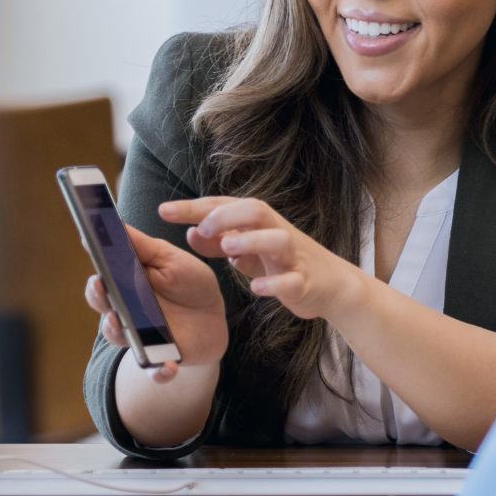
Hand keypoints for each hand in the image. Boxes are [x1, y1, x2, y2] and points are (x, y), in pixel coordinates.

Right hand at [83, 224, 227, 382]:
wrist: (212, 317)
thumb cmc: (187, 283)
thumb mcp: (169, 259)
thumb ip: (142, 246)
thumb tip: (113, 223)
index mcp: (125, 286)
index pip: (102, 280)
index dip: (96, 269)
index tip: (90, 254)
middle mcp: (126, 313)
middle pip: (103, 307)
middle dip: (99, 298)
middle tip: (102, 286)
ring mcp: (142, 337)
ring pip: (120, 339)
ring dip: (119, 332)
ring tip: (120, 322)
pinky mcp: (162, 359)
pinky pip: (155, 370)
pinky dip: (159, 372)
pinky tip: (168, 368)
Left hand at [159, 197, 365, 320]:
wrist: (331, 285)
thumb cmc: (283, 262)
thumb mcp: (247, 250)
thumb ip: (219, 242)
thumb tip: (189, 232)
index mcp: (259, 223)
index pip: (224, 206)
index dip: (194, 207)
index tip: (164, 210)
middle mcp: (276, 232)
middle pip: (256, 210)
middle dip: (227, 214)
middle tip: (201, 226)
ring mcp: (293, 257)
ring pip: (279, 239)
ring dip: (252, 241)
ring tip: (228, 247)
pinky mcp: (305, 282)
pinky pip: (292, 280)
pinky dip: (274, 284)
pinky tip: (255, 289)